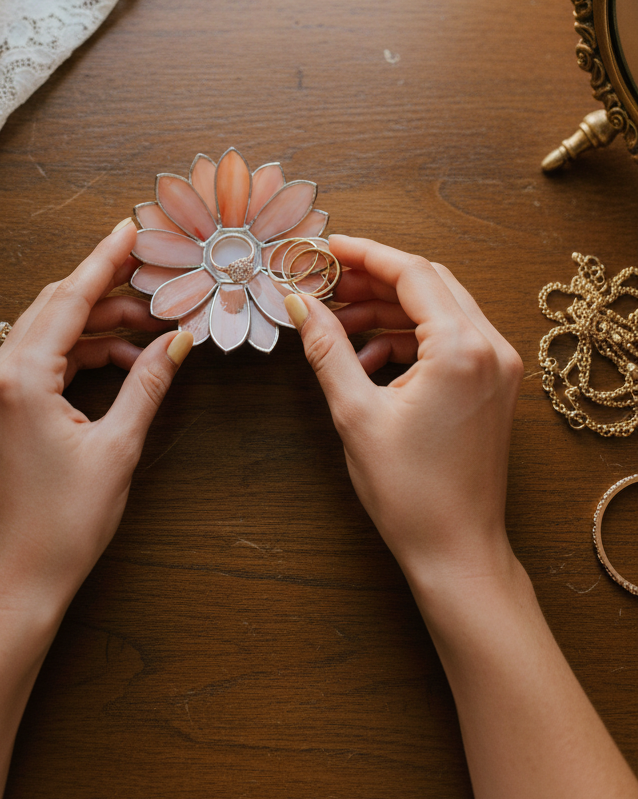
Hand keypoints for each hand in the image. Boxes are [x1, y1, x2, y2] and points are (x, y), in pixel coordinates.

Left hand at [0, 220, 191, 623]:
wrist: (13, 583)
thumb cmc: (62, 525)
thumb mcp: (116, 448)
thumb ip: (148, 384)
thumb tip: (178, 341)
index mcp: (21, 377)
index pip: (70, 297)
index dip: (106, 259)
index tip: (132, 228)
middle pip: (56, 307)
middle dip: (109, 291)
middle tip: (156, 279)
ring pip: (49, 332)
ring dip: (97, 325)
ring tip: (151, 325)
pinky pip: (39, 360)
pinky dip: (79, 353)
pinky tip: (121, 359)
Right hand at [284, 236, 522, 587]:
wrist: (456, 550)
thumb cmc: (411, 493)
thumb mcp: (356, 412)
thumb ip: (327, 348)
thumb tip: (299, 302)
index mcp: (463, 349)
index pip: (412, 273)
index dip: (365, 254)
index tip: (326, 248)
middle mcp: (491, 348)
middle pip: (429, 283)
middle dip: (374, 280)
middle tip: (325, 284)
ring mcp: (498, 367)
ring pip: (439, 309)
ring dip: (388, 309)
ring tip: (337, 324)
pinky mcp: (493, 385)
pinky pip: (449, 339)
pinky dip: (408, 337)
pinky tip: (367, 359)